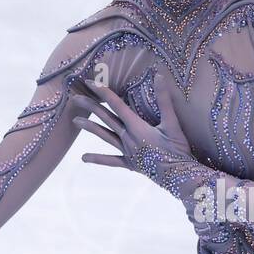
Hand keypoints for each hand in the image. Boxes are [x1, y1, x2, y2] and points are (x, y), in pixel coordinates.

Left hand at [70, 78, 192, 166]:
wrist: (179, 177)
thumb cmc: (177, 150)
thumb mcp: (172, 123)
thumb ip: (164, 100)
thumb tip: (159, 76)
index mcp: (137, 126)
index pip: (116, 104)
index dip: (103, 92)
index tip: (90, 82)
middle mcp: (128, 137)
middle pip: (106, 118)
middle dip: (90, 106)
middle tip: (74, 97)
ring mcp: (127, 151)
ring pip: (105, 136)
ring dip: (90, 127)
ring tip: (75, 121)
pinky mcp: (130, 164)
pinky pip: (111, 161)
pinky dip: (98, 159)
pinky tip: (83, 158)